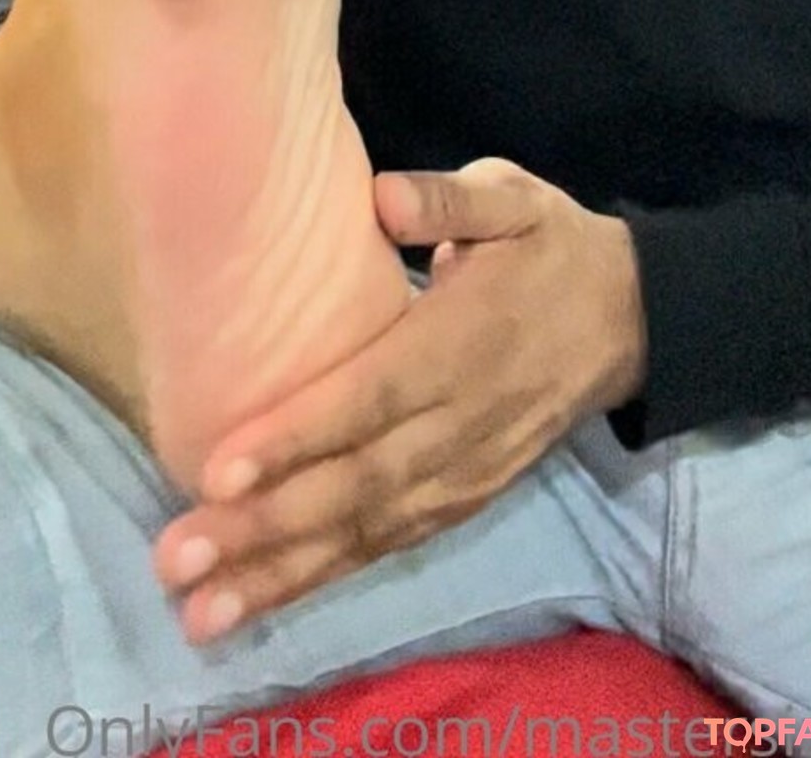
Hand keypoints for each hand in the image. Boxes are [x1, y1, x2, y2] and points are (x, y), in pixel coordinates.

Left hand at [152, 159, 647, 644]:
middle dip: (265, 527)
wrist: (633, 319)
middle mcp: (461, 423)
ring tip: (201, 612)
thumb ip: (451, 201)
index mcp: (464, 343)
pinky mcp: (468, 500)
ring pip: (369, 532)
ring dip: (283, 574)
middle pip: (358, 485)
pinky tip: (264, 600)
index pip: (372, 398)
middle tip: (178, 559)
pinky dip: (329, 577)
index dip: (299, 436)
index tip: (220, 466)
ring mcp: (467, 472)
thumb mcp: (514, 199)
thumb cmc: (551, 249)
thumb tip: (385, 198)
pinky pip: (393, 545)